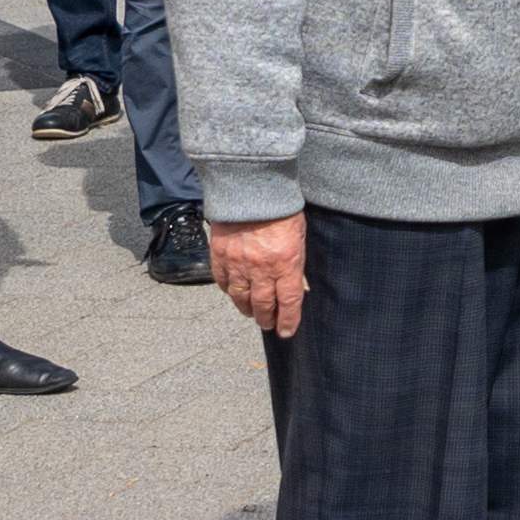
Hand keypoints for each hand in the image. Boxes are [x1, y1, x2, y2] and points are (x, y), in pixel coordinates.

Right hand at [212, 216, 308, 335]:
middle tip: (267, 324)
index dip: (288, 320)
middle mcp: (261, 268)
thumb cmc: (281, 209)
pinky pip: (223, 282)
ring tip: (251, 313)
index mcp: (286, 263)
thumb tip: (296, 285)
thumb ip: (295, 262)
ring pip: (241, 298)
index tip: (286, 332)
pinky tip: (234, 294)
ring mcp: (238, 264)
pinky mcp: (220, 256)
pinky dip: (229, 291)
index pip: (289, 301)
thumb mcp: (299, 236)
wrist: (250, 187)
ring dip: (247, 309)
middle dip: (266, 318)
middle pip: (263, 304)